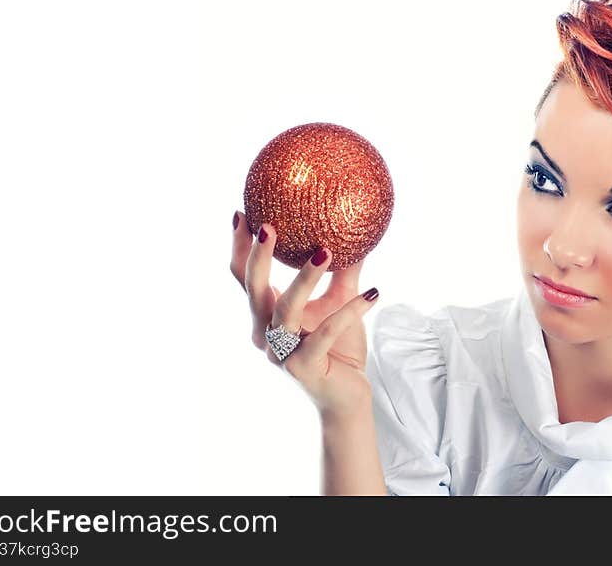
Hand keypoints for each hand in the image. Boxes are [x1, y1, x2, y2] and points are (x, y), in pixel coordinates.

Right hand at [230, 211, 378, 418]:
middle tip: (268, 225)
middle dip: (257, 256)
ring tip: (326, 251)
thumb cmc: (340, 348)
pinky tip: (372, 294)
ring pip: (285, 311)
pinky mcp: (304, 368)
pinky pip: (325, 334)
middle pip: (252, 290)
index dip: (240, 247)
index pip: (243, 278)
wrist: (348, 397)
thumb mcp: (339, 301)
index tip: (242, 213)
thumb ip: (342, 270)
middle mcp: (265, 334)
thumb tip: (356, 227)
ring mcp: (281, 353)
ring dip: (304, 279)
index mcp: (265, 316)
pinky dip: (348, 312)